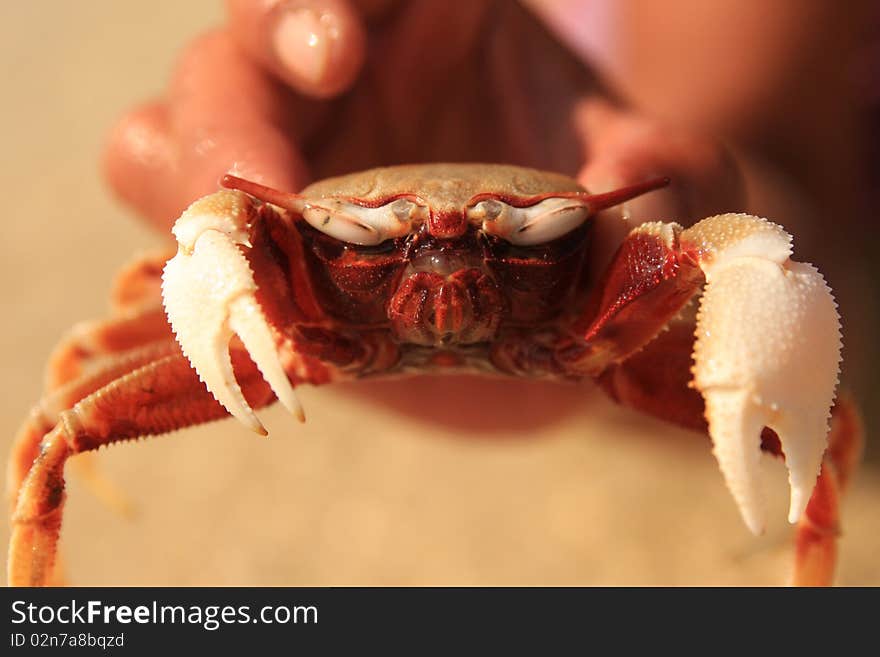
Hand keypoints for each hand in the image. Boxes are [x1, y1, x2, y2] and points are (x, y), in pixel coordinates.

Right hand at [103, 0, 742, 234]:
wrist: (573, 308)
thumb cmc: (614, 222)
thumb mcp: (670, 185)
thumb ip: (674, 173)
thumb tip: (632, 176)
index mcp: (437, 10)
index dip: (314, 0)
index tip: (333, 55)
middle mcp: (342, 67)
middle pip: (236, 45)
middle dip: (237, 103)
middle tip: (267, 187)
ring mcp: (288, 149)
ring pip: (167, 127)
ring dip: (192, 179)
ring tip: (250, 248)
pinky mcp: (261, 233)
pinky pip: (178, 222)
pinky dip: (193, 254)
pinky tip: (251, 295)